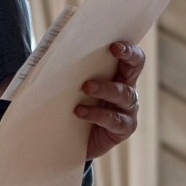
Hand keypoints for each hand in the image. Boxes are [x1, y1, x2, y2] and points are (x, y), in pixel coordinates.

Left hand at [75, 43, 146, 159]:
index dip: (128, 48)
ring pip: (124, 94)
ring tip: (85, 87)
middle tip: (112, 50)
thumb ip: (70, 69)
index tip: (114, 43)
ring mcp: (128, 110)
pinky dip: (96, 114)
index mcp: (118, 75)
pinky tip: (79, 111)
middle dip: (127, 56)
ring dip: (105, 88)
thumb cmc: (72, 106)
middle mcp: (128, 89)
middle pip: (135, 68)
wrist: (71, 141)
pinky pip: (114, 119)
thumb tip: (50, 51)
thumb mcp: (72, 86)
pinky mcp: (123, 129)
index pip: (131, 57)